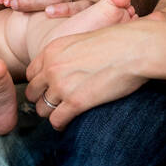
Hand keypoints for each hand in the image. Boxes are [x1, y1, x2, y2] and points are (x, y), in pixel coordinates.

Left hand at [24, 0, 157, 128]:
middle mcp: (51, 67)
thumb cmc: (118, 41)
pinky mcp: (76, 102)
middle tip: (55, 104)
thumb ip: (69, 54)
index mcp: (52, 50)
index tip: (49, 90)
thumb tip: (70, 66)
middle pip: (32, 92)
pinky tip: (68, 123)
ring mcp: (61, 85)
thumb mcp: (83, 40)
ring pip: (42, 109)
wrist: (135, 48)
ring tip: (63, 114)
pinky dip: (60, 125)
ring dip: (51, 113)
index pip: (31, 74)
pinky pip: (56, 121)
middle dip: (42, 99)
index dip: (40, 84)